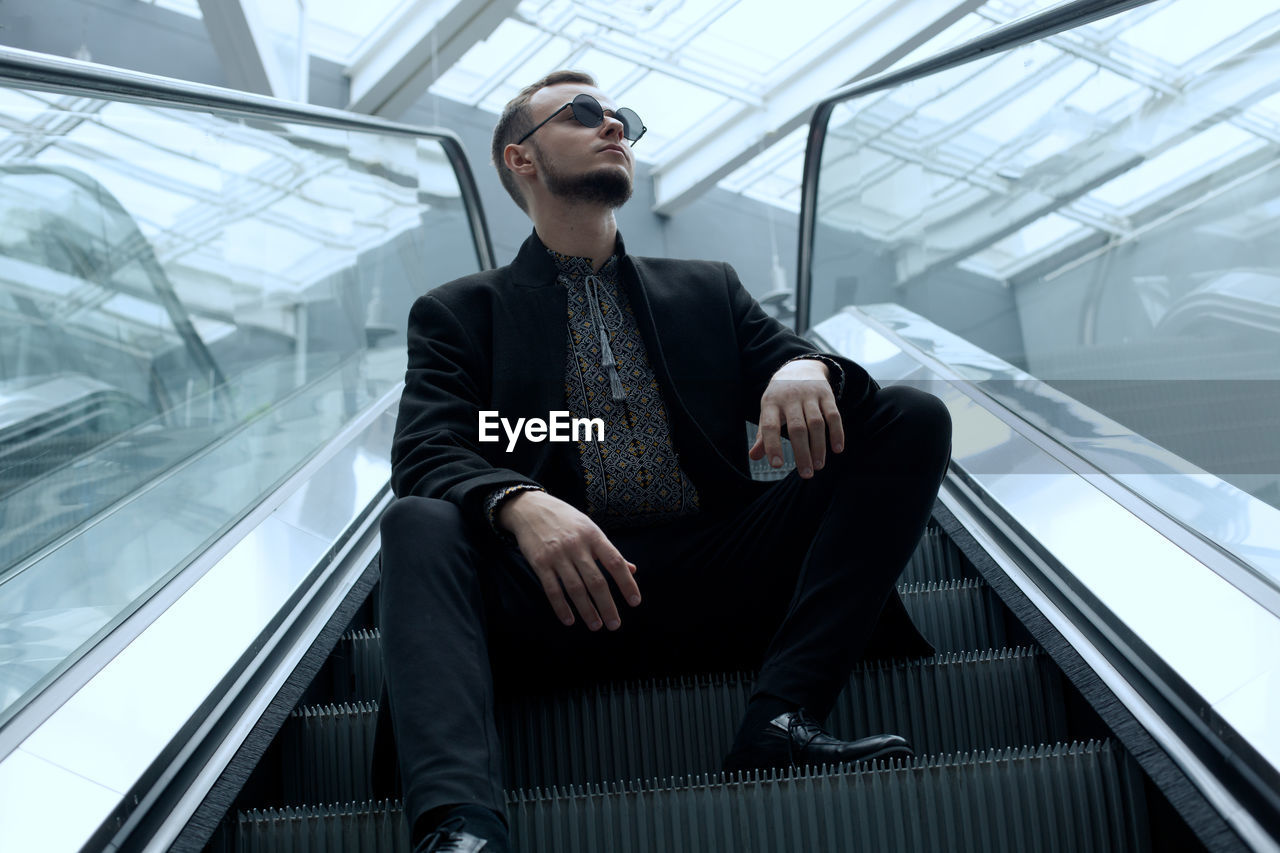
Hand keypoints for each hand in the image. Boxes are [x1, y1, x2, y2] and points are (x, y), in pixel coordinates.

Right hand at [498, 490, 640, 630]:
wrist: (531, 508)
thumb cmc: (566, 520)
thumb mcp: (590, 529)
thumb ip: (610, 551)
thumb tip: (633, 569)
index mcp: (594, 535)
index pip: (615, 562)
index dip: (626, 583)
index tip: (635, 602)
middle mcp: (577, 545)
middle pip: (596, 581)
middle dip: (607, 606)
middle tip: (615, 625)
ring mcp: (557, 555)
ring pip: (575, 589)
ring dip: (587, 611)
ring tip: (596, 625)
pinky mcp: (539, 563)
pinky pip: (552, 590)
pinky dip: (561, 607)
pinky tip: (570, 620)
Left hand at [749, 359, 844, 478]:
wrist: (799, 368)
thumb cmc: (780, 397)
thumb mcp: (768, 411)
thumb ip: (763, 435)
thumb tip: (754, 456)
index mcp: (771, 403)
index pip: (770, 426)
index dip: (772, 446)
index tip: (777, 465)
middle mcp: (790, 398)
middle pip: (797, 428)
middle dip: (802, 453)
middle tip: (806, 474)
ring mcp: (809, 395)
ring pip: (816, 423)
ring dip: (819, 447)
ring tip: (818, 466)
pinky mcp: (826, 394)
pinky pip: (834, 415)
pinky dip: (837, 432)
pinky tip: (837, 449)